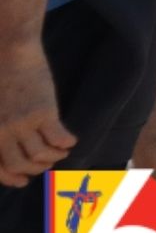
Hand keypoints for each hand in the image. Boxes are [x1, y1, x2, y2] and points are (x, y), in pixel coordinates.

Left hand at [0, 42, 75, 186]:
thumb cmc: (0, 75)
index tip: (23, 181)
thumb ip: (0, 126)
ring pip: (41, 155)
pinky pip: (58, 139)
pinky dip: (66, 143)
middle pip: (21, 164)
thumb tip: (13, 144)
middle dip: (36, 169)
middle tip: (46, 164)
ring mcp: (22, 124)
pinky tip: (71, 139)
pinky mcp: (43, 113)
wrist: (11, 51)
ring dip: (54, 157)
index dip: (11, 178)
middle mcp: (2, 132)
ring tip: (61, 151)